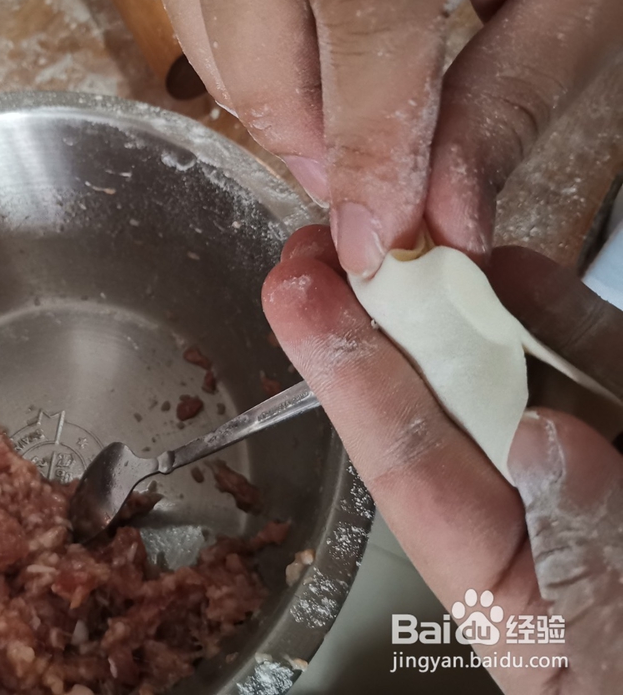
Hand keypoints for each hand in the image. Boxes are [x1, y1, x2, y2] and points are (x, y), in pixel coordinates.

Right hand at [147, 0, 622, 275]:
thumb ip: (512, 89)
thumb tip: (445, 217)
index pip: (366, 14)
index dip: (366, 143)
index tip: (376, 239)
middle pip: (254, 40)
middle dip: (307, 144)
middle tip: (363, 190)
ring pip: (207, 36)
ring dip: (275, 107)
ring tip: (344, 117)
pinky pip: (192, 8)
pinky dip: (246, 60)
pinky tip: (306, 60)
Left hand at [263, 225, 622, 693]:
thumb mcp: (620, 649)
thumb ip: (594, 552)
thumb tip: (545, 437)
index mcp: (503, 584)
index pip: (407, 464)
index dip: (346, 373)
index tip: (297, 294)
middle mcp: (535, 515)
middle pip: (441, 405)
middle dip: (376, 327)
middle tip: (317, 247)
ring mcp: (595, 464)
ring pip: (514, 371)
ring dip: (455, 304)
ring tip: (403, 239)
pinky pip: (602, 366)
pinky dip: (562, 318)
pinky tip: (516, 270)